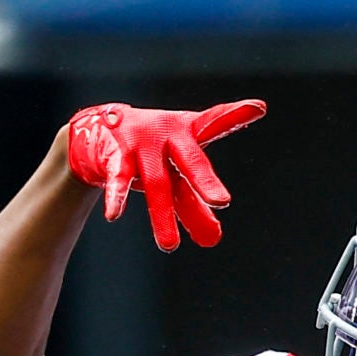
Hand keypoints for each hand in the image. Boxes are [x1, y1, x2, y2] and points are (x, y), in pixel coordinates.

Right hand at [66, 100, 264, 251]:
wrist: (98, 132)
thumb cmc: (149, 152)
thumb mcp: (172, 173)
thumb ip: (192, 206)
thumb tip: (213, 241)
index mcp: (187, 133)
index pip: (214, 124)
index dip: (235, 115)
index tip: (258, 108)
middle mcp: (166, 134)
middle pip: (190, 161)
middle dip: (204, 181)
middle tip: (221, 201)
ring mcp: (140, 143)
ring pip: (155, 183)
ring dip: (161, 215)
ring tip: (170, 247)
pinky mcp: (115, 154)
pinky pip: (118, 179)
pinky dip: (117, 198)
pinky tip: (114, 215)